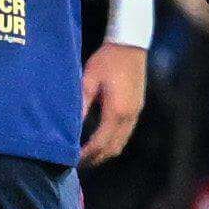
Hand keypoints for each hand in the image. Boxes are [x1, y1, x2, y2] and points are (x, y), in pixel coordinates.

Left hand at [81, 39, 147, 164]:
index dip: (86, 154)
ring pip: (121, 143)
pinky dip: (112, 142)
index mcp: (116, 111)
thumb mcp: (89, 79)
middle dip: (95, 158)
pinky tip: (101, 140)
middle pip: (113, 148)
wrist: (131, 45)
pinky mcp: (137, 108)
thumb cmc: (107, 60)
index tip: (72, 160)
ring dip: (105, 152)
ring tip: (88, 155)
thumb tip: (71, 126)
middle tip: (78, 163)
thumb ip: (81, 104)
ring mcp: (135, 113)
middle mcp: (129, 117)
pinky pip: (125, 134)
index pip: (100, 142)